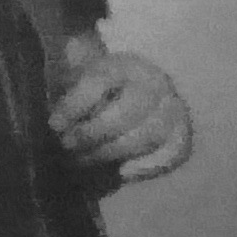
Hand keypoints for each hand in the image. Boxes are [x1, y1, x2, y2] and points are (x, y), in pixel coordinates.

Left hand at [52, 37, 193, 183]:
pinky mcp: (182, 134)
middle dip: (92, 133)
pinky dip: (145, 166)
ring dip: (109, 153)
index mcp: (124, 64)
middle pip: (127, 112)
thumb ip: (66, 90)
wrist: (138, 88)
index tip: (54, 125)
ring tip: (81, 161)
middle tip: (67, 146)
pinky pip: (170, 154)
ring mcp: (173, 109)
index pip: (99, 81)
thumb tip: (54, 119)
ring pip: (146, 137)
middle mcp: (154, 84)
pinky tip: (120, 172)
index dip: (75, 105)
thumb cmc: (100, 88)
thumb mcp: (80, 77)